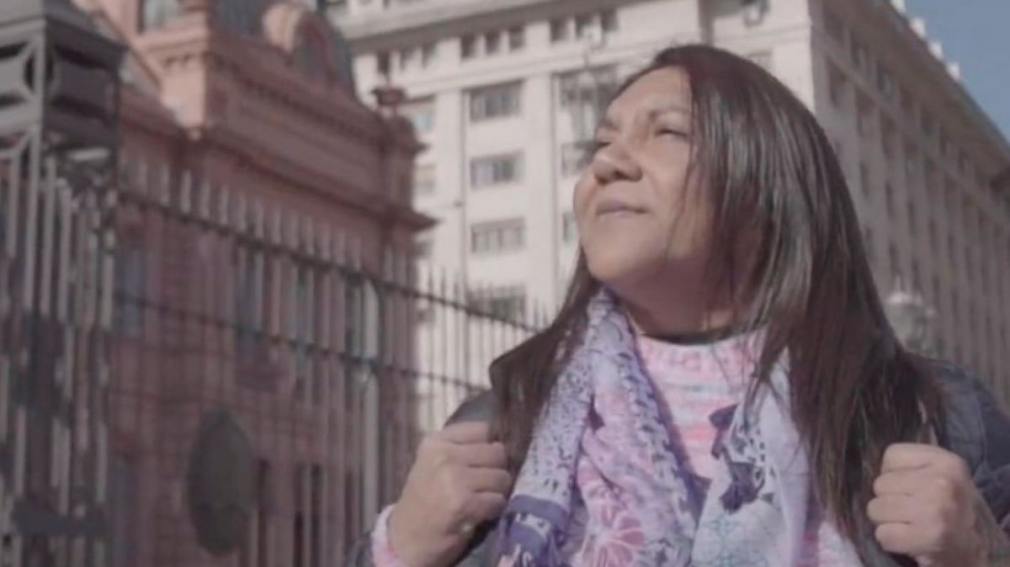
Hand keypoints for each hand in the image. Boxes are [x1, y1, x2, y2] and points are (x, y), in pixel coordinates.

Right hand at [388, 422, 511, 566]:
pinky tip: (481, 511)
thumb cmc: (424, 498)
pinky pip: (497, 499)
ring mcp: (454, 478)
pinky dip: (494, 508)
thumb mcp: (432, 462)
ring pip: (501, 476)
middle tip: (486, 483)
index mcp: (436, 441)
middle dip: (497, 469)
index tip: (484, 460)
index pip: (483, 430)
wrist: (406, 537)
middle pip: (496, 453)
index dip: (489, 446)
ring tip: (482, 497)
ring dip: (497, 491)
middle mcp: (444, 455)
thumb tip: (500, 444)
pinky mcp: (464, 502)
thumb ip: (460, 448)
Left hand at [868, 443, 984, 565]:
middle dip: (888, 499)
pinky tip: (908, 539)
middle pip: (880, 484)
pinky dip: (890, 540)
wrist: (972, 547)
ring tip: (908, 524)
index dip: (893, 473)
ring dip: (886, 520)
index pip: (891, 455)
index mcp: (947, 462)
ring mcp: (935, 510)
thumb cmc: (948, 506)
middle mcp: (943, 483)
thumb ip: (910, 464)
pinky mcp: (928, 538)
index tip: (911, 487)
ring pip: (875, 509)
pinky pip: (882, 534)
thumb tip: (873, 466)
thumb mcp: (940, 473)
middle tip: (910, 510)